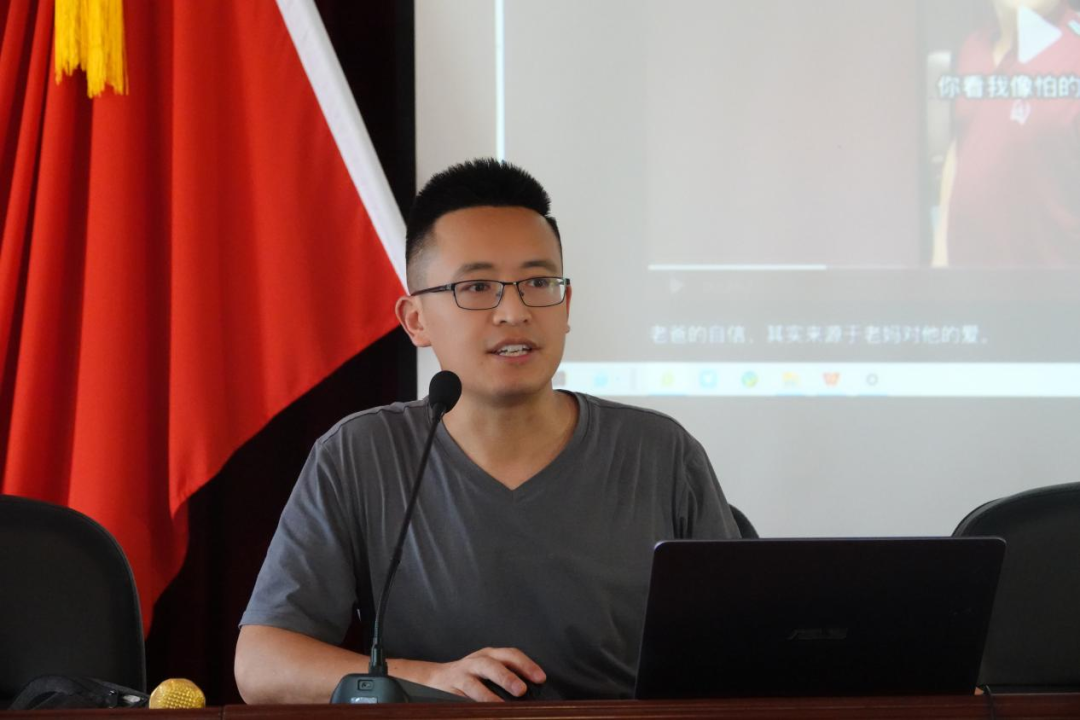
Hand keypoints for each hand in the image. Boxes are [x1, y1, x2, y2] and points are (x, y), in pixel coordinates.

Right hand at [422, 647, 545, 701]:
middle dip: (507, 677)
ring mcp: (461, 676)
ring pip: (473, 684)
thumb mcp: (490, 669)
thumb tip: (532, 694)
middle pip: (491, 665)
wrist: (437, 678)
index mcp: (490, 655)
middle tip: (521, 690)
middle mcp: (476, 662)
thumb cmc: (473, 675)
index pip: (510, 655)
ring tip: (500, 706)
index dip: (526, 665)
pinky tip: (481, 712)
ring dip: (487, 696)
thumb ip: (508, 675)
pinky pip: (460, 700)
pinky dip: (470, 706)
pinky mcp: (449, 691)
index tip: (541, 678)